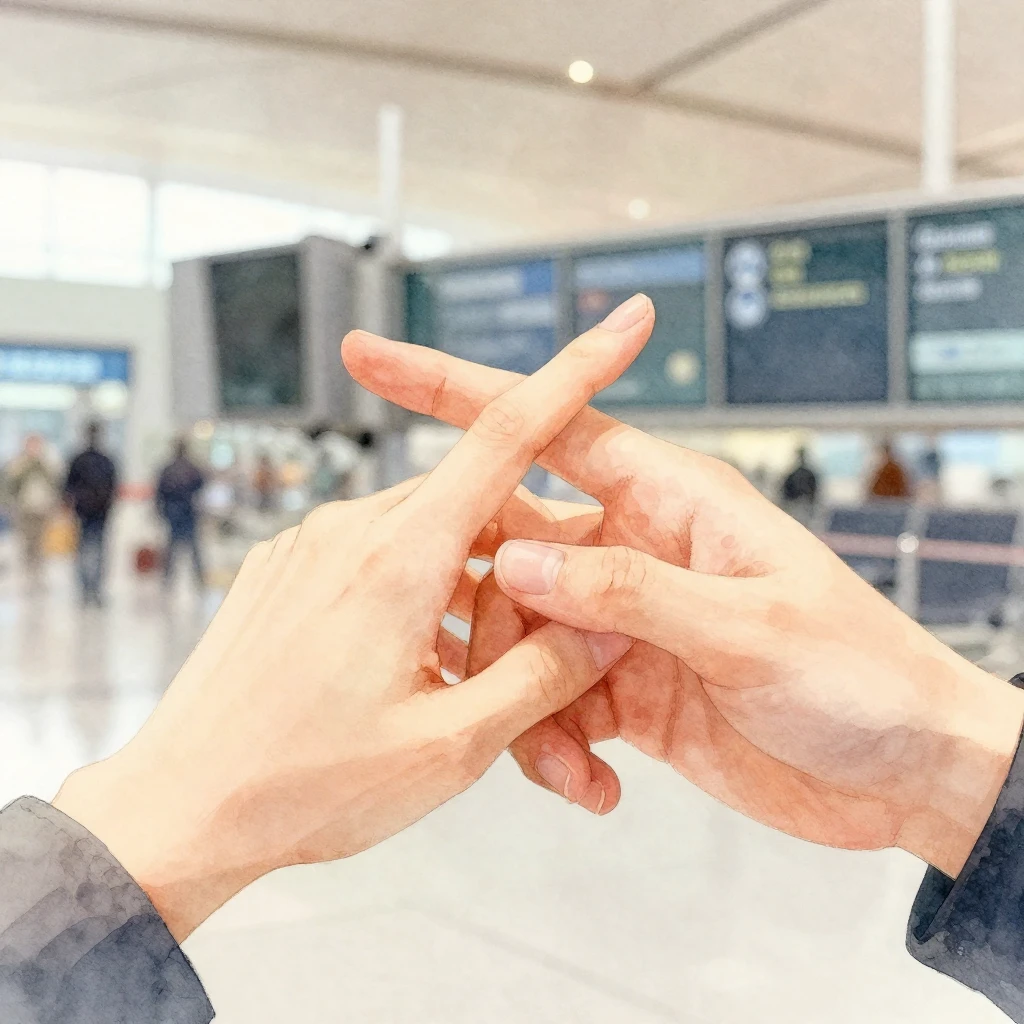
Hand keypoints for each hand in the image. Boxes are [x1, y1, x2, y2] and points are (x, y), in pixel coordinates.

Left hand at [51, 295, 652, 939]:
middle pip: (475, 502)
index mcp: (396, 557)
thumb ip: (542, 677)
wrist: (179, 811)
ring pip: (426, 536)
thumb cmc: (303, 787)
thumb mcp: (451, 748)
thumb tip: (603, 625)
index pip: (505, 434)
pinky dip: (415, 595)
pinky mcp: (284, 570)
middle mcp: (348, 530)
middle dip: (524, 554)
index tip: (622, 323)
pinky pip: (374, 557)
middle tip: (542, 644)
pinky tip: (408, 668)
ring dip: (466, 589)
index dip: (575, 373)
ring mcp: (308, 546)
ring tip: (460, 683)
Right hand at [343, 330, 1023, 878]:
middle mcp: (634, 547)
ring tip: (565, 759)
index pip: (546, 423)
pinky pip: (549, 700)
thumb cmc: (862, 674)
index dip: (455, 389)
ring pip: (519, 638)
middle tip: (457, 663)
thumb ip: (628, 589)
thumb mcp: (749, 627)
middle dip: (476, 608)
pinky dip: (549, 743)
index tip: (375, 360)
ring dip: (519, 701)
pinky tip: (589, 782)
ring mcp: (624, 619)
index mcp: (669, 498)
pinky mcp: (624, 684)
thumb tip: (516, 561)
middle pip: (505, 547)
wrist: (903, 770)